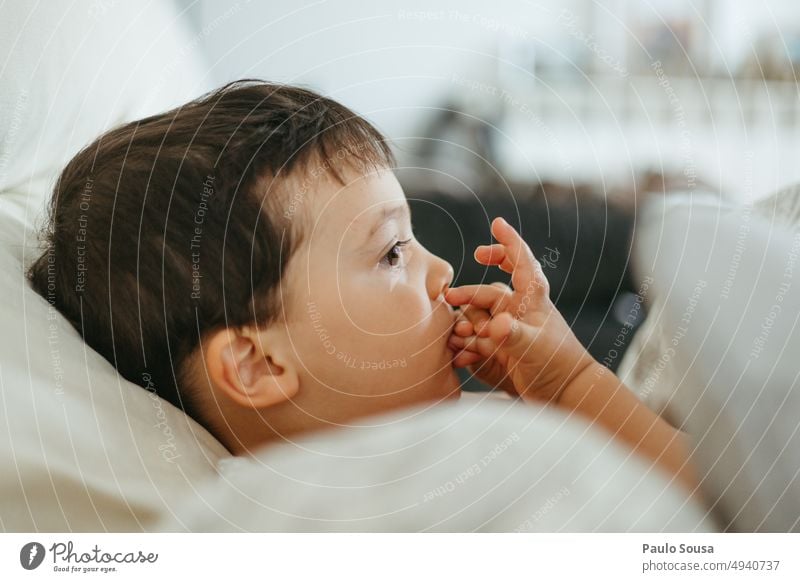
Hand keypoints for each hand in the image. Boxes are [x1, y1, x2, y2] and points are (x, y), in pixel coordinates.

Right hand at [446, 217, 594, 403]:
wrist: (566, 394)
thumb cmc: (557, 366)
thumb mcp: (534, 348)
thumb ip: (515, 336)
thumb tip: (497, 324)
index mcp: (532, 299)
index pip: (521, 262)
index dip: (509, 241)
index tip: (497, 223)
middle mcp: (520, 310)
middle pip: (489, 291)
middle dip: (468, 293)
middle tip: (449, 296)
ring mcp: (511, 328)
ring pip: (480, 316)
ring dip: (466, 323)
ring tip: (456, 336)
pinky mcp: (504, 348)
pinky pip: (478, 340)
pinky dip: (468, 346)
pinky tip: (460, 356)